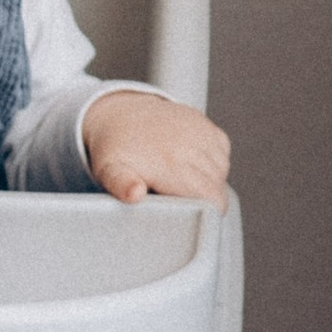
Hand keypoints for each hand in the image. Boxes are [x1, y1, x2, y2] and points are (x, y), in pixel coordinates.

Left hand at [84, 89, 230, 206]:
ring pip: (221, 170)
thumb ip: (122, 186)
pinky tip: (190, 163)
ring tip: (183, 183)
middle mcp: (189, 145)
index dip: (210, 212)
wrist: (118, 113)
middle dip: (208, 200)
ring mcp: (199, 130)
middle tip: (185, 203)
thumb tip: (135, 194)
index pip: (210, 196)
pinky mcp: (204, 123)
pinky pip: (222, 152)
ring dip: (211, 181)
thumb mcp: (109, 171)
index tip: (197, 218)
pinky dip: (213, 161)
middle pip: (217, 185)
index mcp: (169, 162)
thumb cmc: (115, 150)